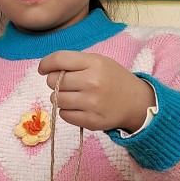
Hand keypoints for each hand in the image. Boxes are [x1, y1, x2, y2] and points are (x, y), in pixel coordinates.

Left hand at [38, 51, 154, 133]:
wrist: (137, 102)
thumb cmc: (113, 79)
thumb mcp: (99, 62)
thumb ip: (75, 63)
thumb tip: (47, 69)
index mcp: (94, 63)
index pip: (59, 60)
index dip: (46, 64)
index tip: (43, 69)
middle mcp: (92, 82)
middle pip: (54, 81)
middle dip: (55, 82)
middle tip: (67, 84)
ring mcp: (91, 103)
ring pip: (57, 99)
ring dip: (60, 98)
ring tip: (74, 96)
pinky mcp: (91, 121)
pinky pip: (64, 115)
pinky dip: (67, 111)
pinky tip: (79, 107)